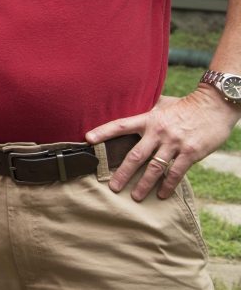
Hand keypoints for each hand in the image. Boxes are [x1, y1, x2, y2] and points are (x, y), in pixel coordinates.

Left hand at [85, 88, 240, 200]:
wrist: (214, 106)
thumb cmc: (185, 105)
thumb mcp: (162, 104)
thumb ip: (147, 111)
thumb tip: (129, 110)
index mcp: (149, 118)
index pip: (121, 125)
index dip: (103, 132)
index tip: (87, 139)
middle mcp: (158, 132)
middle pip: (135, 155)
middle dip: (122, 173)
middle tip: (112, 187)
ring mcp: (174, 143)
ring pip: (154, 168)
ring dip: (144, 184)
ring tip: (136, 197)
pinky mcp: (191, 153)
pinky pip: (176, 172)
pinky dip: (168, 185)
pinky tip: (162, 194)